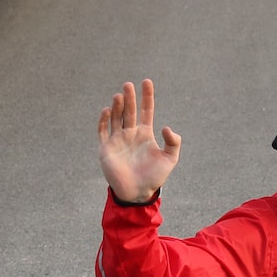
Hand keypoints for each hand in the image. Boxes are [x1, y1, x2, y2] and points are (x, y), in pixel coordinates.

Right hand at [98, 79, 179, 203]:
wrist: (138, 193)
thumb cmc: (154, 177)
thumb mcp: (170, 159)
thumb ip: (173, 142)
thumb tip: (166, 127)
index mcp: (144, 134)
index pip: (146, 111)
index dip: (147, 97)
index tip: (147, 82)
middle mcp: (130, 134)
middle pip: (129, 111)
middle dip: (129, 98)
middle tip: (128, 85)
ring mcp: (117, 140)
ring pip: (116, 118)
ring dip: (117, 107)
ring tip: (119, 95)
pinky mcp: (106, 149)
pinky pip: (103, 132)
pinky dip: (104, 121)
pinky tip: (107, 111)